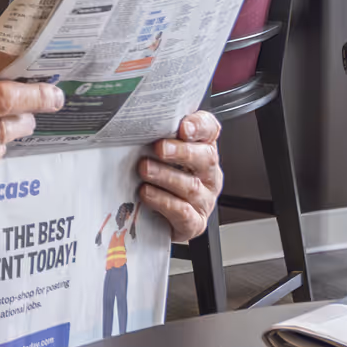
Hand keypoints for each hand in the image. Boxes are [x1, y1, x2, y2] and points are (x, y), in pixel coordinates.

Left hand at [140, 112, 222, 243]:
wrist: (159, 221)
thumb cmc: (160, 182)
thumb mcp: (158, 155)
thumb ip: (157, 137)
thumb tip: (136, 123)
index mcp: (203, 150)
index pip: (209, 130)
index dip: (199, 126)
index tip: (184, 127)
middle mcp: (208, 174)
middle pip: (205, 157)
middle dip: (181, 151)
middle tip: (159, 148)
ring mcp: (204, 200)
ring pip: (190, 186)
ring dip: (166, 176)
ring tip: (145, 170)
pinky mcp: (194, 223)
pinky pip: (184, 212)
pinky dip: (164, 202)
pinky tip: (147, 194)